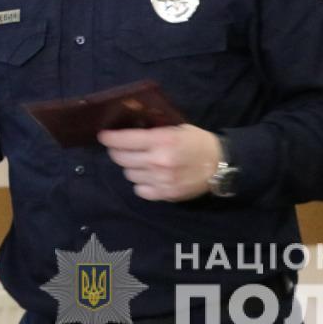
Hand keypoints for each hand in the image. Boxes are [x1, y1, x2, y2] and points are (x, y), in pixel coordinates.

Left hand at [97, 124, 220, 201]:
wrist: (219, 164)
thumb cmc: (196, 141)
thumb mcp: (175, 128)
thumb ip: (153, 132)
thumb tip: (128, 131)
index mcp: (161, 140)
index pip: (125, 140)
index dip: (110, 138)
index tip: (103, 137)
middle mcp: (158, 161)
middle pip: (122, 159)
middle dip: (117, 152)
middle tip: (119, 148)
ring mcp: (161, 180)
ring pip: (129, 174)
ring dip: (130, 168)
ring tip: (139, 162)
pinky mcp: (165, 195)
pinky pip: (140, 190)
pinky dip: (140, 183)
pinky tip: (148, 176)